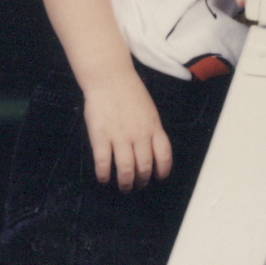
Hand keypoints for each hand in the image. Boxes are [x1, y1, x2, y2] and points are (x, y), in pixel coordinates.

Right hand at [83, 70, 172, 191]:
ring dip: (125, 183)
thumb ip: (151, 129)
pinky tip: (104, 178)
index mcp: (153, 127)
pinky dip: (104, 175)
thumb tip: (152, 148)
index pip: (164, 156)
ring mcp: (119, 136)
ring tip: (123, 186)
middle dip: (142, 180)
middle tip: (137, 185)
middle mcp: (139, 135)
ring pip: (126, 170)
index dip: (163, 170)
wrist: (109, 77)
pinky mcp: (101, 136)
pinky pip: (104, 163)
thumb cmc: (129, 91)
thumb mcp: (149, 109)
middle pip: (145, 167)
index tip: (159, 177)